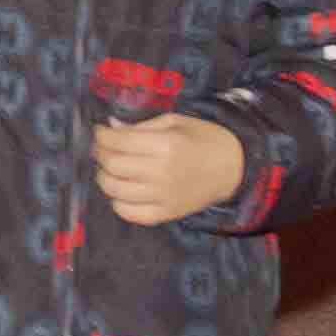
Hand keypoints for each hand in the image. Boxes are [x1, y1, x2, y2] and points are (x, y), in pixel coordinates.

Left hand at [90, 110, 245, 227]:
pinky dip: (118, 202)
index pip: (117, 142)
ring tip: (112, 168)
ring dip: (105, 176)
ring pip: (114, 190)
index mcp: (166, 145)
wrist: (235, 168)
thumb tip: (110, 126)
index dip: (101, 135)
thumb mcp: (175, 122)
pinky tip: (124, 190)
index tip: (101, 132)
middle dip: (100, 154)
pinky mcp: (167, 214)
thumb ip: (140, 125)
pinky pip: (129, 213)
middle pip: (112, 165)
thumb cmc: (204, 139)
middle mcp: (162, 172)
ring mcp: (164, 197)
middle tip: (104, 148)